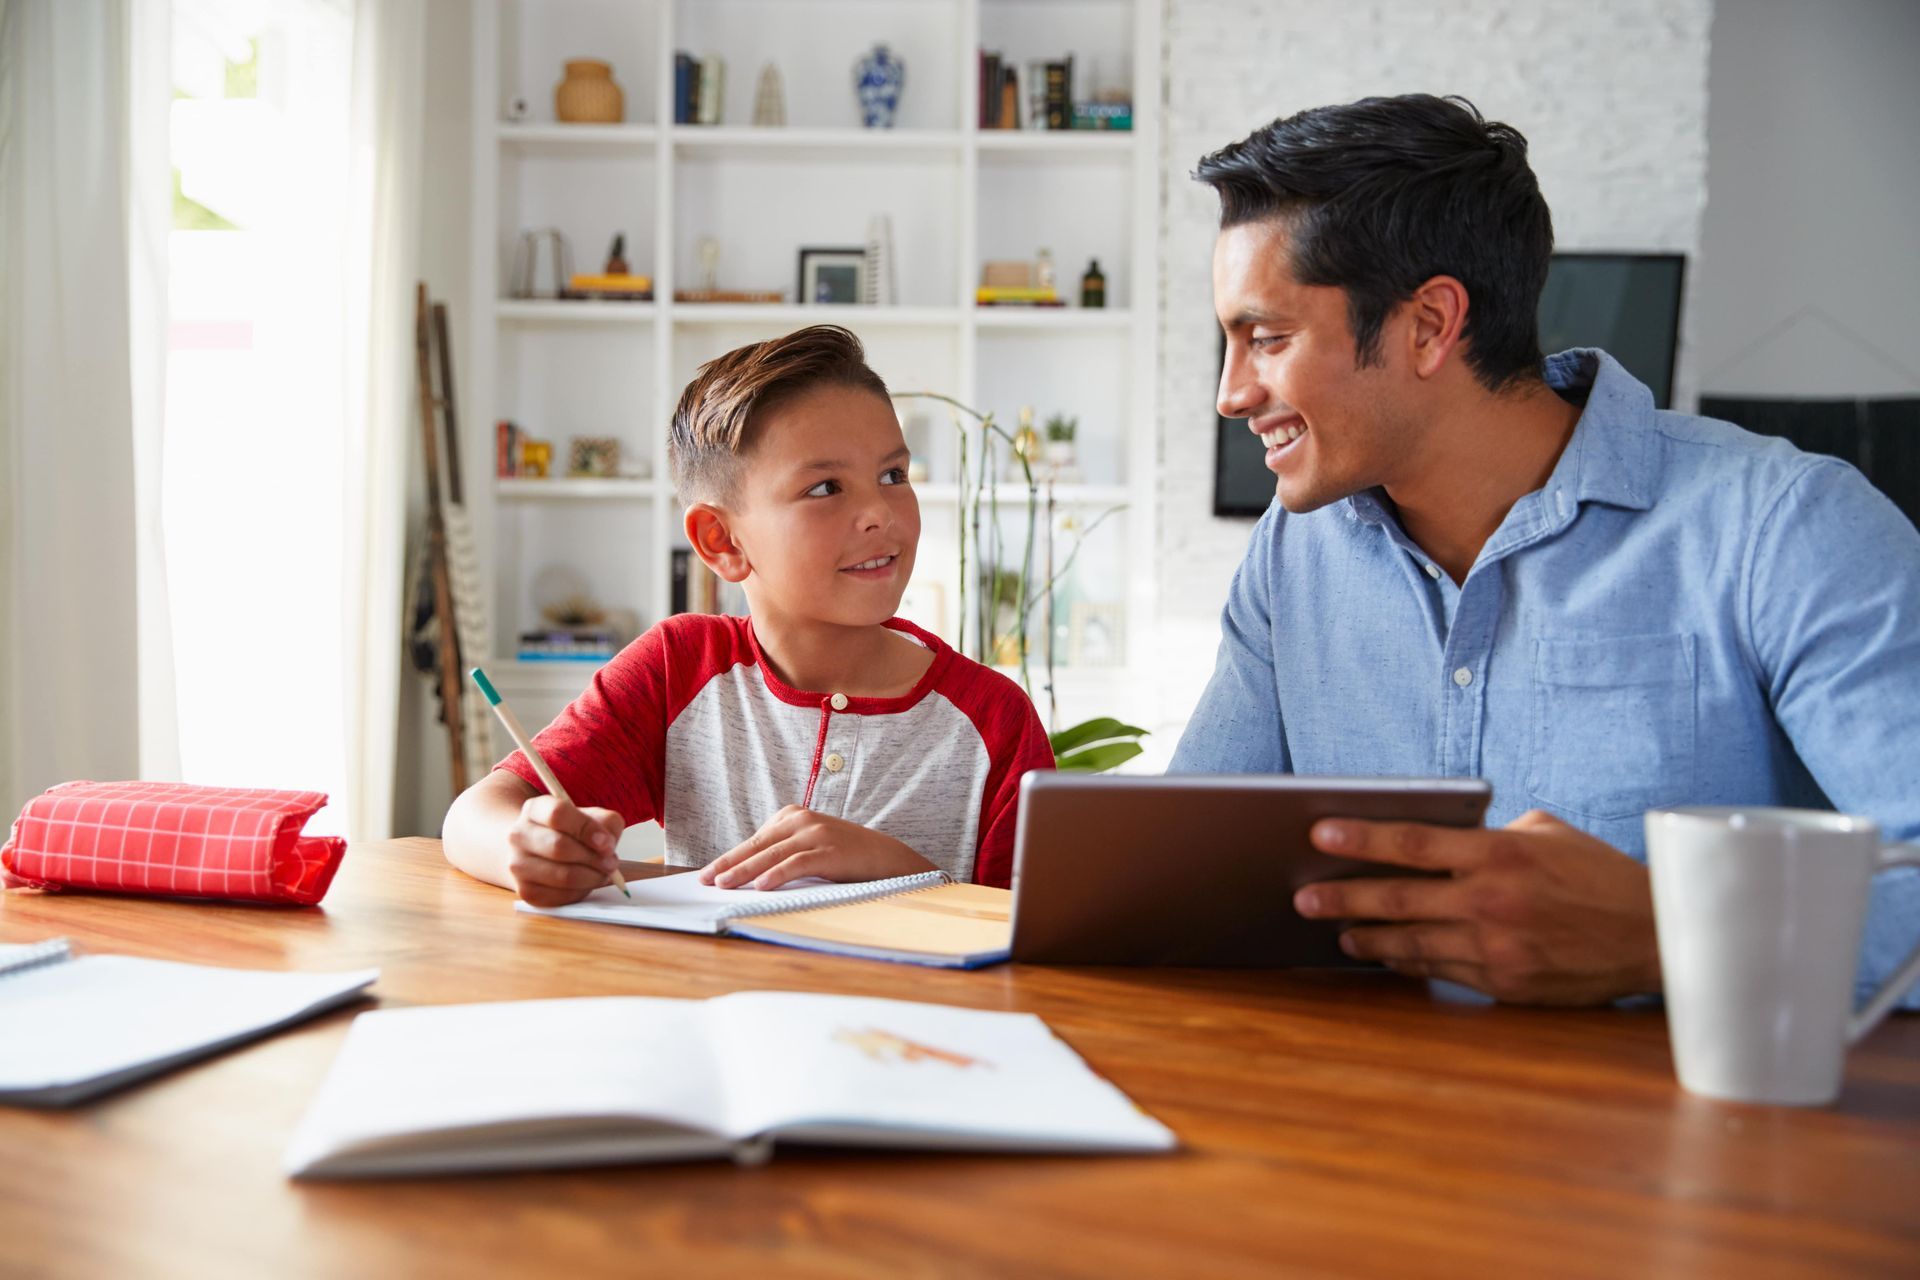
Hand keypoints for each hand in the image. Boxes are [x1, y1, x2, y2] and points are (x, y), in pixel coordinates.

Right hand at [507, 794, 623, 907]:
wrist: (537, 852)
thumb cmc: (568, 833)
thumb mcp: (589, 817)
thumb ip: (605, 823)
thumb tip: (608, 844)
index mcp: (534, 809)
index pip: (558, 814)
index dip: (587, 828)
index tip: (607, 842)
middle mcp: (519, 835)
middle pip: (559, 847)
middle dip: (593, 857)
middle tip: (612, 862)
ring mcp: (518, 865)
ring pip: (562, 876)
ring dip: (592, 876)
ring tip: (604, 873)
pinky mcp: (526, 891)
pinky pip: (561, 896)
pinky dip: (582, 891)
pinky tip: (587, 882)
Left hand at [700, 805, 936, 890]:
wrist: (886, 858)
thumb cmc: (843, 856)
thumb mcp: (809, 846)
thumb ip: (782, 852)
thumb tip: (746, 875)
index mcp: (792, 815)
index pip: (754, 840)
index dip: (729, 857)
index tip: (708, 873)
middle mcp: (801, 820)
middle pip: (757, 845)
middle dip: (728, 863)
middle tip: (706, 879)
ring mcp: (815, 834)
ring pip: (771, 854)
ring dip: (744, 870)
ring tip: (724, 884)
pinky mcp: (828, 850)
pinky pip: (796, 863)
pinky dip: (777, 875)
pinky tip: (761, 886)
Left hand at [1293, 809, 1660, 1005]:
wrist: (1656, 935)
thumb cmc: (1598, 875)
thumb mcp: (1547, 832)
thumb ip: (1491, 832)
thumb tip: (1442, 836)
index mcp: (1499, 854)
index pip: (1413, 842)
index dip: (1361, 838)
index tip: (1319, 834)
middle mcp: (1491, 900)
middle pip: (1397, 898)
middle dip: (1342, 898)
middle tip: (1303, 898)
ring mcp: (1496, 947)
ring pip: (1412, 942)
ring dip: (1368, 938)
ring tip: (1337, 933)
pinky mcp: (1504, 983)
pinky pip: (1441, 971)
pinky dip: (1409, 963)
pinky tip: (1386, 956)